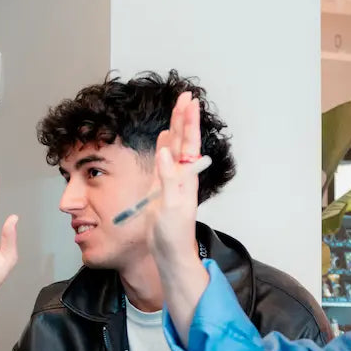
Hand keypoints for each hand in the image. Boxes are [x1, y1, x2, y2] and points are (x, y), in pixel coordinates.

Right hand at [150, 92, 204, 271]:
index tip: (188, 101)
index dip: (188, 121)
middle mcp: (181, 176)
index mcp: (186, 178)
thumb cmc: (174, 235)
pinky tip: (163, 139)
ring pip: (174, 148)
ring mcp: (172, 182)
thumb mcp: (171, 206)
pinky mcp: (162, 189)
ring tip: (177, 111)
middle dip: (184, 118)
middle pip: (184, 141)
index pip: (189, 143)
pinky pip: (163, 161)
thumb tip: (165, 151)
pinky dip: (164, 147)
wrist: (170, 254)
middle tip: (185, 96)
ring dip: (176, 128)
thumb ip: (169, 178)